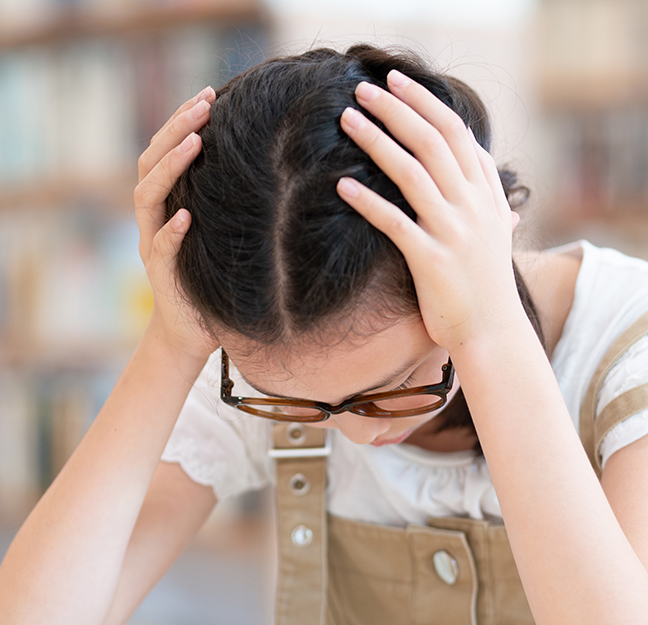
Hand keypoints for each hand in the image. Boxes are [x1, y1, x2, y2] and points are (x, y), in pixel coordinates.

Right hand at [134, 88, 217, 361]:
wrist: (190, 331)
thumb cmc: (212, 279)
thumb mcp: (219, 234)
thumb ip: (225, 204)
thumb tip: (268, 165)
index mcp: (165, 205)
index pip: (163, 153)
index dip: (181, 122)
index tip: (208, 95)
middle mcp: (152, 220)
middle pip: (149, 164)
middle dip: (175, 129)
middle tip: (204, 103)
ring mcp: (152, 245)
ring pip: (147, 197)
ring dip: (170, 167)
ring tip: (195, 142)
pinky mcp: (160, 274)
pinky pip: (160, 247)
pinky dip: (171, 230)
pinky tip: (187, 215)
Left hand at [336, 72, 522, 353]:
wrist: (493, 332)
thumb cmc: (485, 284)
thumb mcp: (495, 232)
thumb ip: (488, 194)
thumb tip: (480, 161)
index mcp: (486, 194)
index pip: (456, 133)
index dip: (425, 102)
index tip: (397, 82)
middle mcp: (473, 206)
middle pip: (432, 141)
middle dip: (397, 109)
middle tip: (363, 89)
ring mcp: (454, 232)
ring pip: (413, 173)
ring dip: (377, 141)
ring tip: (347, 120)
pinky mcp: (432, 260)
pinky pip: (395, 222)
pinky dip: (368, 201)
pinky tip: (341, 185)